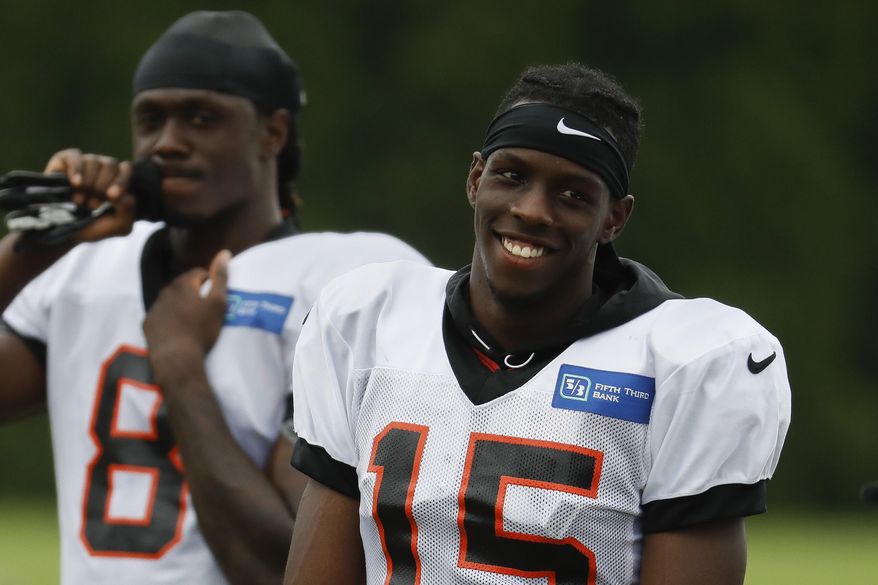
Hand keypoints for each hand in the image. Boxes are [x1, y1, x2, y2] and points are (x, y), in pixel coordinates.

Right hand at [43, 149, 136, 241]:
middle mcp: (102, 169)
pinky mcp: (64, 160)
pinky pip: (75, 156)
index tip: (112, 196)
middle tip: (93, 204)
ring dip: (88, 183)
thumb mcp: (116, 227)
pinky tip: (75, 184)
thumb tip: (127, 196)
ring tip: (79, 201)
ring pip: (93, 161)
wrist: (61, 229)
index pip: (126, 168)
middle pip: (110, 164)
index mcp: (117, 180)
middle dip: (102, 186)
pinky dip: (76, 170)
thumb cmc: (93, 226)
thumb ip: (128, 212)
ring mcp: (84, 163)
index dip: (121, 181)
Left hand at [143, 250, 230, 382]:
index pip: (198, 273)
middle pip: (183, 286)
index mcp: (183, 284)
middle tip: (205, 311)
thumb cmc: (201, 330)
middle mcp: (165, 292)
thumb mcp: (218, 303)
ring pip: (170, 300)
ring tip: (191, 322)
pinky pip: (160, 315)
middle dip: (194, 293)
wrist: (177, 358)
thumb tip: (224, 253)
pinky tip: (177, 331)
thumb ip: (221, 277)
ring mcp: (154, 308)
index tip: (214, 298)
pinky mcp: (147, 323)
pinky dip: (168, 318)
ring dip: (180, 306)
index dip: (209, 283)